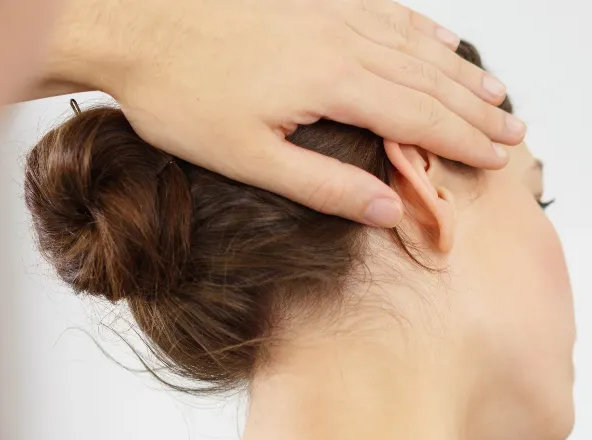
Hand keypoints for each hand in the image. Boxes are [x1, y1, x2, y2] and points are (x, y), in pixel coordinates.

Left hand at [46, 0, 525, 227]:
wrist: (137, 28)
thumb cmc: (181, 96)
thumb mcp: (250, 159)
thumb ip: (323, 185)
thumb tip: (386, 209)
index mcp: (333, 83)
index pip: (419, 117)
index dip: (462, 141)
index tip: (496, 159)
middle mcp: (343, 41)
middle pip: (428, 79)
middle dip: (474, 110)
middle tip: (512, 130)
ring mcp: (328, 14)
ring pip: (413, 44)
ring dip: (457, 71)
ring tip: (493, 91)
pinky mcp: (310, 1)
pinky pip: (383, 13)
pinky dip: (419, 30)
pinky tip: (436, 39)